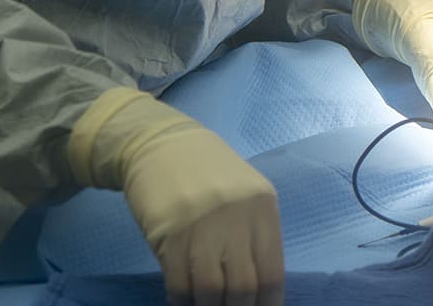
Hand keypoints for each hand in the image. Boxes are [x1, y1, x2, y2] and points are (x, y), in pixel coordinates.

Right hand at [70, 88, 283, 305]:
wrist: (160, 144)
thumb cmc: (206, 172)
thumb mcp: (244, 194)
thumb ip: (254, 234)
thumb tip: (260, 289)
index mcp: (262, 207)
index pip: (272, 274)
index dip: (267, 305)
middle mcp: (236, 217)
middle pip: (243, 287)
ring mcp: (201, 226)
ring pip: (211, 291)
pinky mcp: (169, 234)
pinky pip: (179, 284)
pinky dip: (182, 302)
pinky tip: (183, 302)